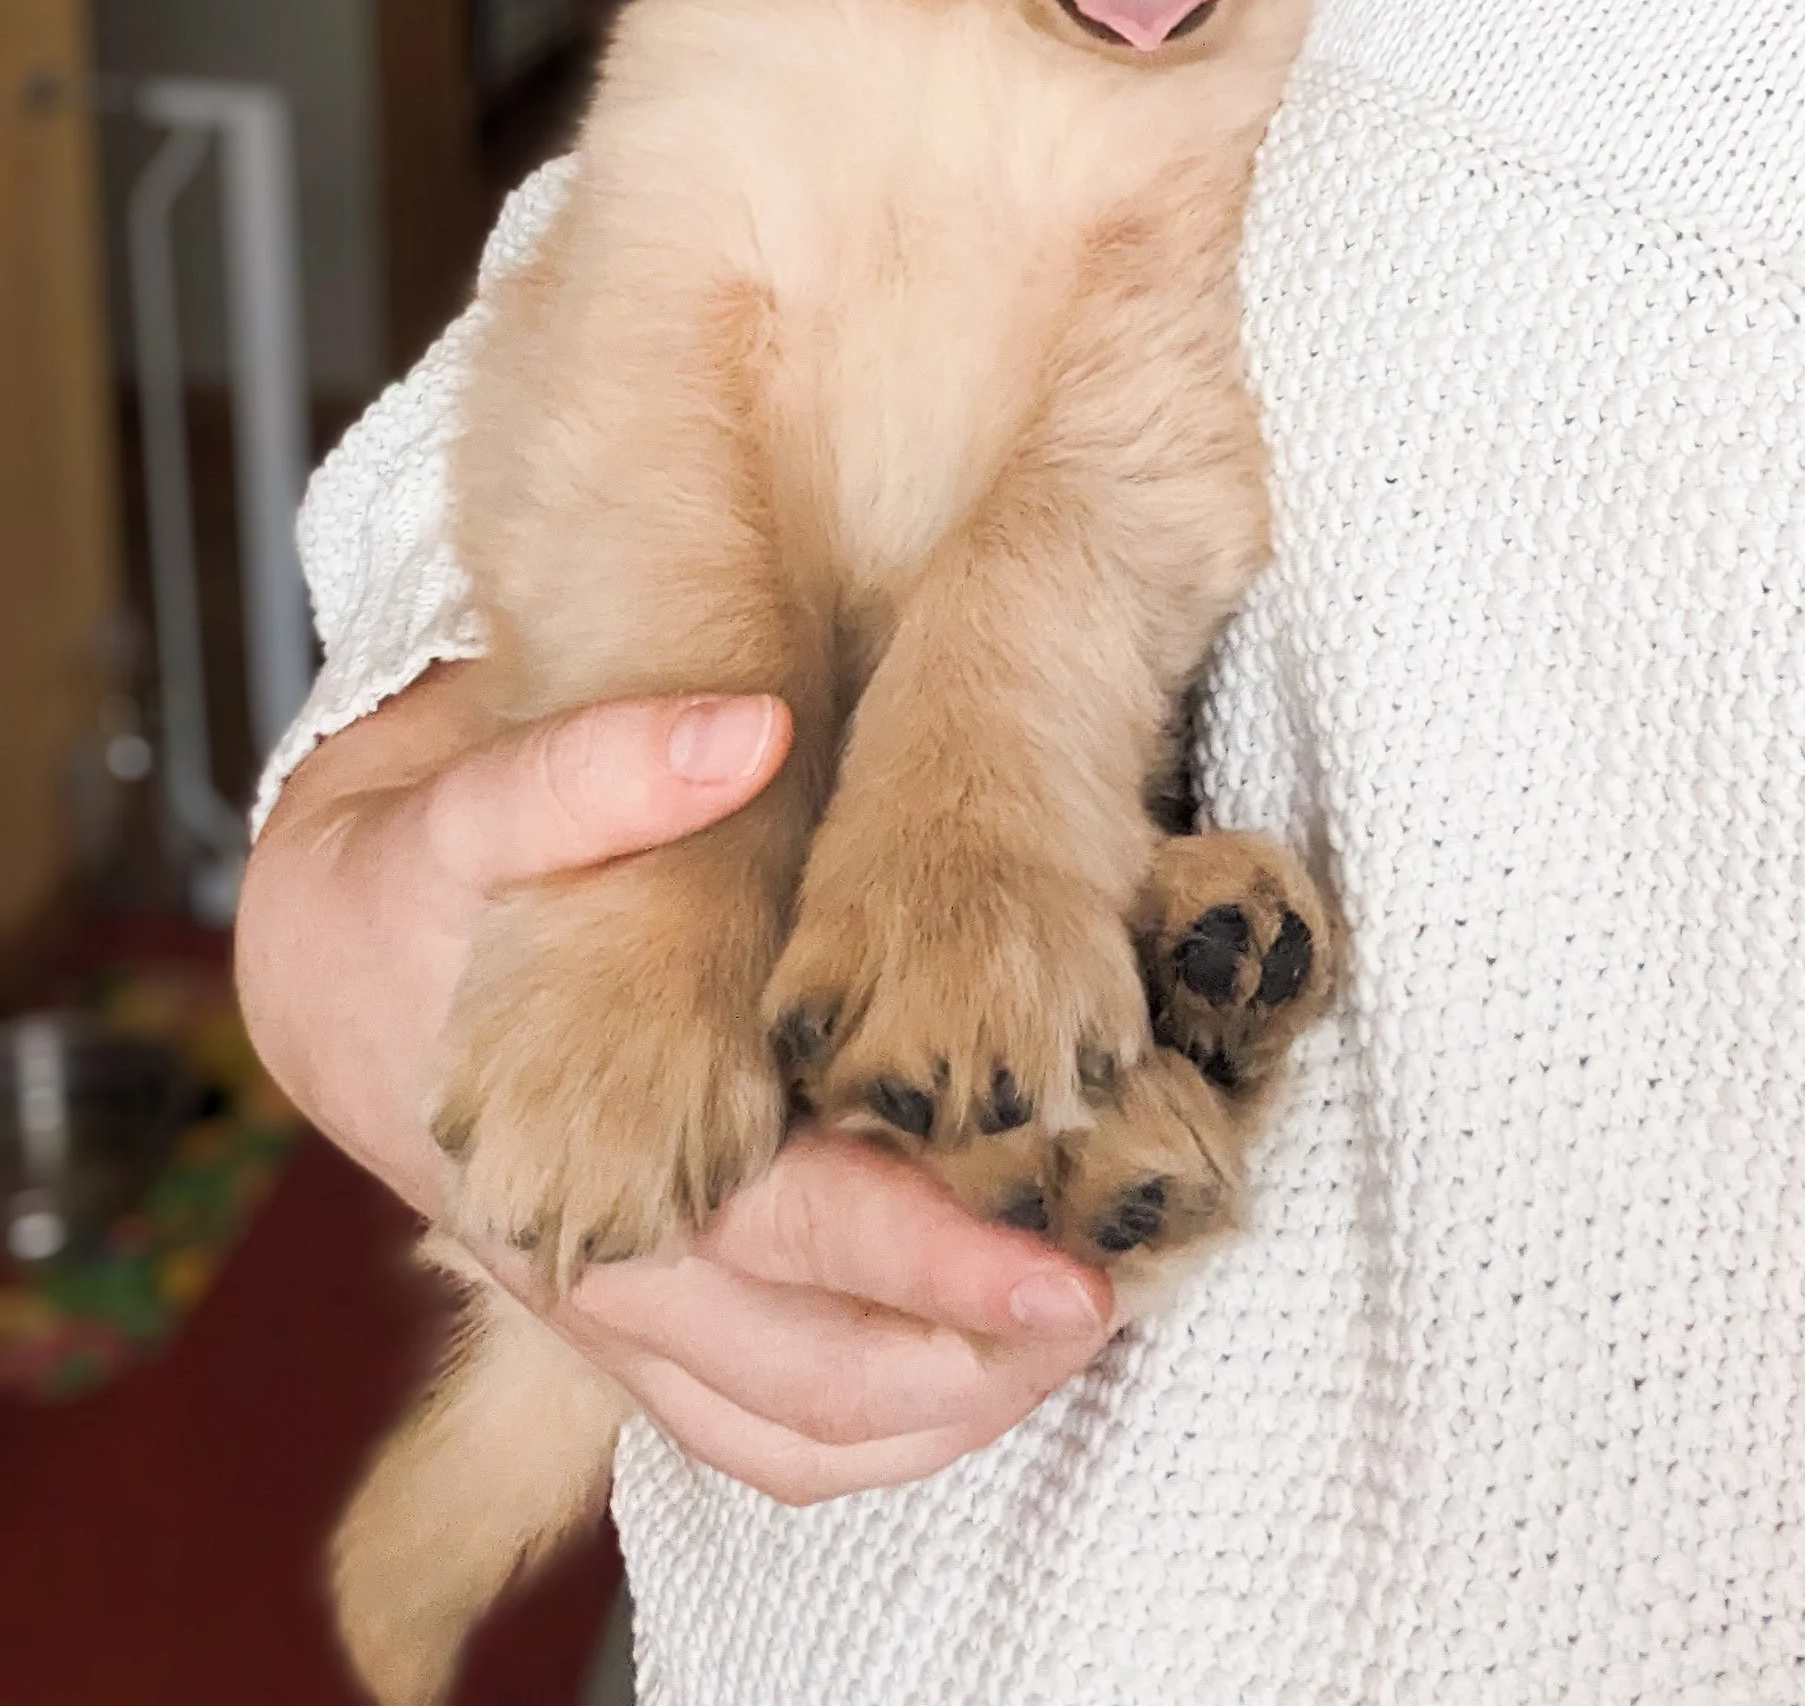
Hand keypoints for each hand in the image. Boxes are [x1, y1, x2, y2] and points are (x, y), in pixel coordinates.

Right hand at [237, 667, 1115, 1499]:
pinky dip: (887, 1422)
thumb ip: (602, 764)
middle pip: (813, 1367)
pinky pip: (766, 1427)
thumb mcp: (480, 797)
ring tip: (1075, 1334)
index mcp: (579, 1154)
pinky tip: (988, 1361)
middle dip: (978, 1355)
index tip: (1070, 1272)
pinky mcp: (643, 1329)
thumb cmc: (424, 875)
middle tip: (1119, 1297)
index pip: (787, 1240)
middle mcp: (611, 1265)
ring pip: (796, 1429)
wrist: (330, 968)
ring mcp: (627, 1314)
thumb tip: (747, 730)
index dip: (936, 1265)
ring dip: (945, 1410)